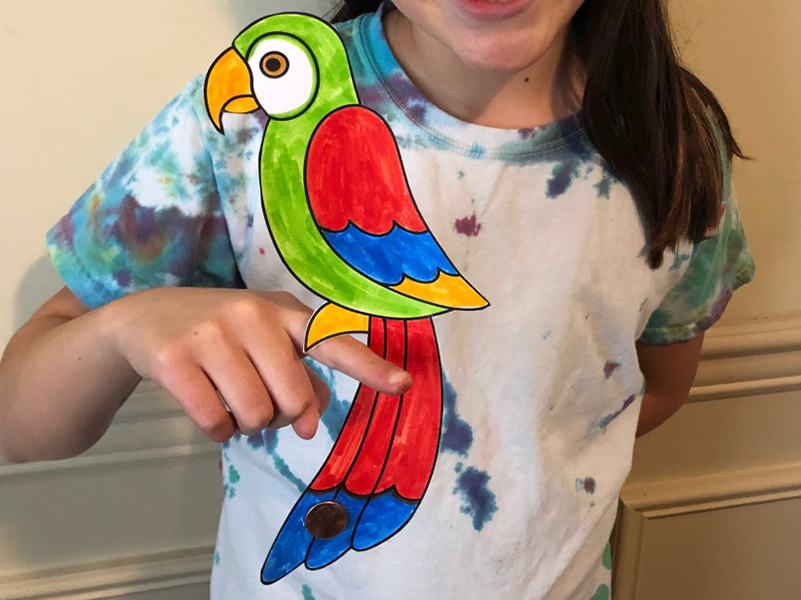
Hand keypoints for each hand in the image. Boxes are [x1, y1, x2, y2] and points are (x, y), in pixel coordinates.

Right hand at [101, 288, 410, 442]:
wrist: (146, 318)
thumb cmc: (224, 334)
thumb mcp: (268, 343)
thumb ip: (302, 377)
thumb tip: (310, 425)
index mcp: (285, 313)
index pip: (333, 342)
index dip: (370, 367)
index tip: (405, 385)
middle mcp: (252, 316)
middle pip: (292, 401)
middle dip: (279, 416)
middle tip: (260, 402)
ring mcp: (212, 334)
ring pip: (253, 416)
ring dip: (247, 426)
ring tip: (231, 401)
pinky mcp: (174, 357)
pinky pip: (214, 423)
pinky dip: (216, 431)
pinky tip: (207, 409)